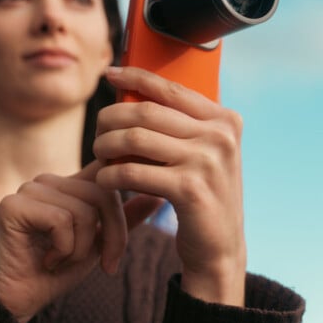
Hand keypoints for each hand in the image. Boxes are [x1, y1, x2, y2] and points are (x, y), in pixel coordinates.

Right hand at [0, 161, 160, 322]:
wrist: (18, 301)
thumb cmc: (57, 271)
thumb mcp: (99, 243)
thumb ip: (124, 219)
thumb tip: (158, 196)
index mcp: (69, 184)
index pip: (108, 171)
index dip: (127, 179)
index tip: (146, 199)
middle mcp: (49, 180)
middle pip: (104, 193)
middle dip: (113, 235)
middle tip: (105, 264)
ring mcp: (30, 189)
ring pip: (85, 210)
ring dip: (82, 248)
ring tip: (62, 260)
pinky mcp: (15, 204)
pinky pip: (62, 220)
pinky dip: (64, 249)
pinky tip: (47, 259)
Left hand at [94, 66, 246, 305]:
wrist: (219, 248)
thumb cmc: (202, 196)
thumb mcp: (202, 153)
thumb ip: (181, 126)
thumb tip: (133, 94)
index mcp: (225, 120)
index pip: (172, 89)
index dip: (137, 77)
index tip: (111, 74)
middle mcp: (220, 136)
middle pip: (147, 112)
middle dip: (112, 118)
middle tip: (97, 132)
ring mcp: (207, 161)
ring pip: (136, 138)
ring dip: (106, 146)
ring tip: (98, 156)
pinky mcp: (190, 189)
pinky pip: (134, 171)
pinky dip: (110, 174)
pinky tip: (104, 180)